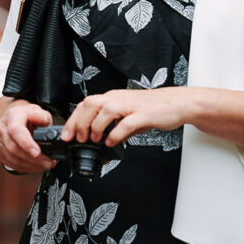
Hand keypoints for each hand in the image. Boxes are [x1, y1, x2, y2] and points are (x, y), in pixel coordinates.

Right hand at [0, 97, 55, 172]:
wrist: (14, 119)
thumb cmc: (26, 116)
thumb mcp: (38, 111)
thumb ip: (42, 116)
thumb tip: (42, 120)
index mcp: (11, 116)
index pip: (15, 131)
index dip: (26, 143)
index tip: (37, 152)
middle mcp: (1, 128)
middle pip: (14, 148)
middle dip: (33, 159)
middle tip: (48, 162)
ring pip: (13, 159)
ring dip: (31, 165)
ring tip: (45, 164)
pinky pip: (11, 164)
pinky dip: (26, 167)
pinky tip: (35, 166)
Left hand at [61, 87, 188, 147]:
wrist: (176, 103)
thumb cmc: (153, 109)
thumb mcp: (129, 117)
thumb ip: (116, 129)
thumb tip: (105, 144)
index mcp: (113, 98)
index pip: (86, 104)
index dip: (73, 119)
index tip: (67, 135)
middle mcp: (119, 98)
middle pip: (91, 104)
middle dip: (80, 122)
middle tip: (78, 139)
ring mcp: (131, 105)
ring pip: (106, 110)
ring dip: (96, 126)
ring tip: (95, 140)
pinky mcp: (144, 114)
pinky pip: (126, 122)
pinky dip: (116, 133)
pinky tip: (112, 142)